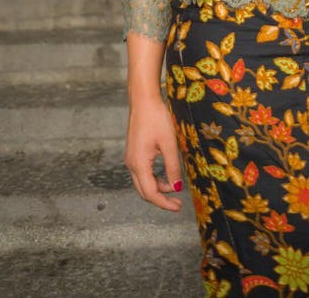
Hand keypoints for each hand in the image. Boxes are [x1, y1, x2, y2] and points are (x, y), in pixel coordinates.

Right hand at [124, 95, 182, 211]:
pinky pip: (142, 172)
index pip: (150, 193)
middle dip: (160, 199)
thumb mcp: (169, 143)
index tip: (178, 207)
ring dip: (158, 188)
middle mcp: (131, 164)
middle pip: (144, 191)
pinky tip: (166, 175)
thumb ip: (172, 166)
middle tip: (177, 203)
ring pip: (143, 182)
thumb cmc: (156, 118)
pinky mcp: (134, 153)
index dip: (164, 203)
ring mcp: (131, 158)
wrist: (143, 101)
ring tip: (175, 187)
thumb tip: (176, 187)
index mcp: (138, 164)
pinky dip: (154, 178)